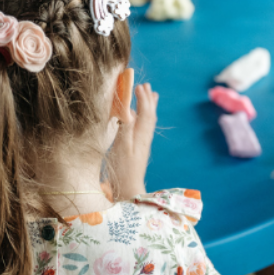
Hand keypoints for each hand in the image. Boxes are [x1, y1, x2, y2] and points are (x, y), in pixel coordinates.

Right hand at [110, 83, 157, 199]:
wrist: (128, 189)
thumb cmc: (123, 170)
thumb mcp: (121, 148)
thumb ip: (125, 128)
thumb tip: (129, 110)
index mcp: (140, 135)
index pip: (144, 113)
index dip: (142, 98)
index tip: (139, 85)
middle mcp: (144, 137)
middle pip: (149, 115)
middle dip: (148, 99)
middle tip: (146, 86)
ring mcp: (142, 143)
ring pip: (148, 121)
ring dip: (149, 106)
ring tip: (152, 95)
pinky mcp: (139, 148)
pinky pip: (144, 127)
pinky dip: (144, 116)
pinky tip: (140, 117)